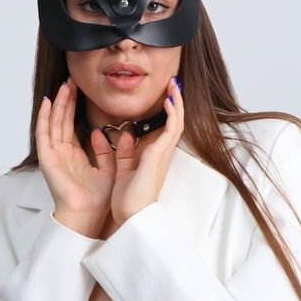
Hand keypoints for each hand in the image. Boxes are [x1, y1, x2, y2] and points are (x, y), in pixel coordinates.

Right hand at [36, 77, 115, 235]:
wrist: (87, 215)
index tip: (80, 91)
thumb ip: (109, 152)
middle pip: (62, 120)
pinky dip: (44, 117)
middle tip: (72, 81)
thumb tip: (112, 133)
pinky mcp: (47, 158)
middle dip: (66, 100)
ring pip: (54, 122)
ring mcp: (53, 155)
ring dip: (58, 103)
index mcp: (74, 155)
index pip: (72, 125)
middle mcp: (61, 153)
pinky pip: (44, 133)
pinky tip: (47, 102)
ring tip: (64, 85)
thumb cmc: (97, 199)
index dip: (75, 108)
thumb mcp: (109, 170)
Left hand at [110, 76, 183, 224]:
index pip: (166, 129)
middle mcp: (164, 154)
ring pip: (177, 122)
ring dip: (177, 102)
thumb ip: (124, 152)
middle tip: (172, 84)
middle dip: (175, 102)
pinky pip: (172, 129)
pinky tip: (169, 100)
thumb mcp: (123, 169)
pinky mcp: (160, 155)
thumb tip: (124, 134)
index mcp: (156, 157)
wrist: (131, 216)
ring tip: (173, 85)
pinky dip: (172, 113)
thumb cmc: (128, 199)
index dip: (168, 111)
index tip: (164, 95)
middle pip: (176, 122)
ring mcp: (164, 154)